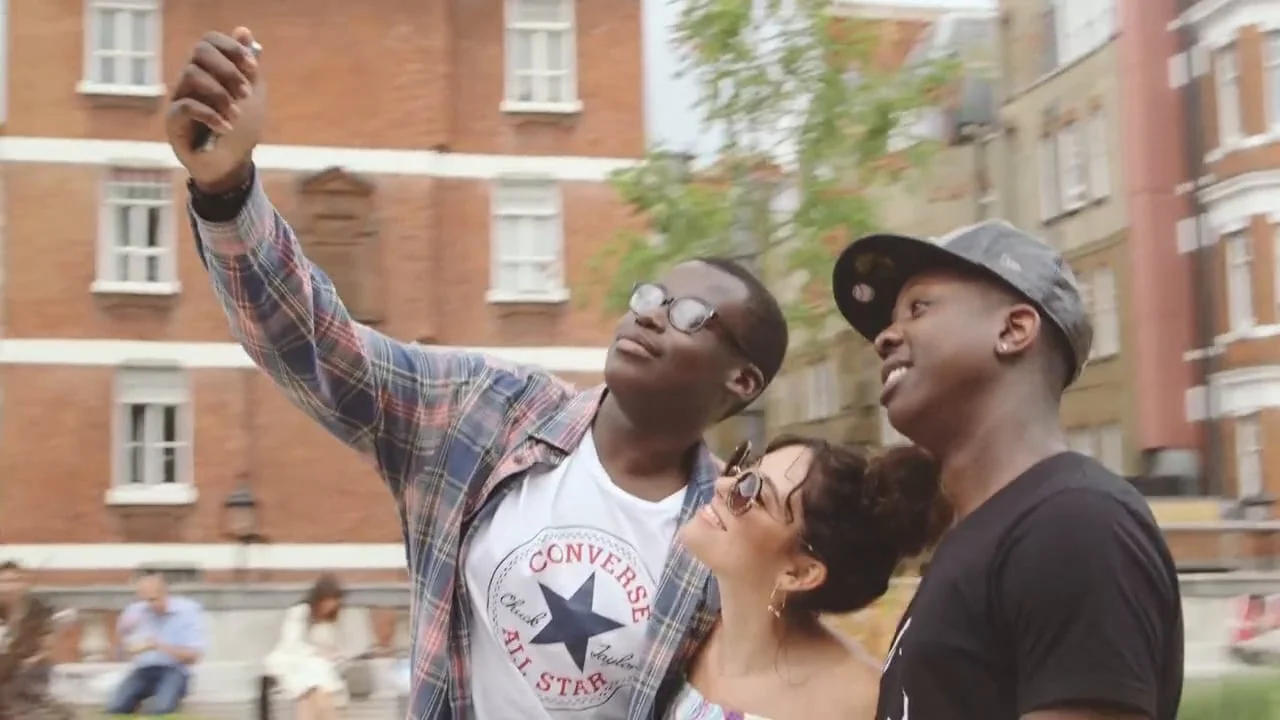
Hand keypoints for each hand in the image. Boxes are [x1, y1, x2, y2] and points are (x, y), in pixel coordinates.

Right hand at [166, 27, 265, 193]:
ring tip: (235, 116)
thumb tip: (243, 30)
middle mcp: (191, 79)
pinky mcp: (174, 120)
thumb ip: (249, 66)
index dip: (232, 48)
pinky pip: (185, 105)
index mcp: (210, 70)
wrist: (232, 164)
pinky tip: (225, 127)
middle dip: (228, 71)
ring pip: (192, 75)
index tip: (253, 68)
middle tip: (246, 94)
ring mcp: (180, 97)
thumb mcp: (253, 95)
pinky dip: (210, 115)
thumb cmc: (241, 128)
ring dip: (220, 95)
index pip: (210, 41)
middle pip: (200, 52)